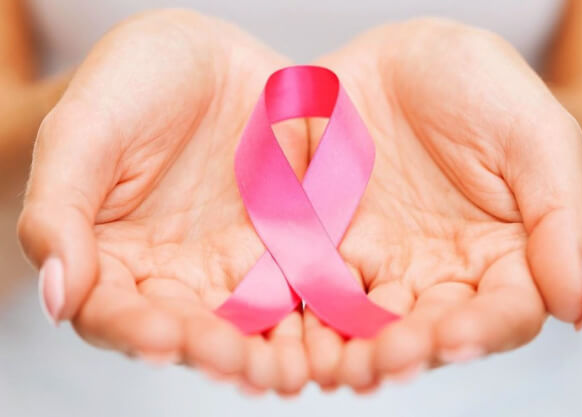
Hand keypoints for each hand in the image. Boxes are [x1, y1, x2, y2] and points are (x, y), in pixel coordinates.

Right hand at [17, 10, 309, 394]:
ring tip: (292, 367)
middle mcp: (177, 274)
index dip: (136, 330)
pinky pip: (305, 283)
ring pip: (254, 322)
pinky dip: (318, 310)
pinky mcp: (287, 244)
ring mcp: (236, 263)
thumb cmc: (130, 86)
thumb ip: (60, 211)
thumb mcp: (85, 133)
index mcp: (113, 260)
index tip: (164, 337)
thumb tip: (59, 297)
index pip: (115, 313)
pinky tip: (335, 323)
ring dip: (273, 350)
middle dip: (217, 352)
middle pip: (193, 331)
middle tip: (239, 362)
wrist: (203, 56)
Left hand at [303, 19, 581, 391]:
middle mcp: (443, 271)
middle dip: (410, 349)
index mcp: (504, 253)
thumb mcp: (533, 136)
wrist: (396, 57)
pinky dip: (310, 316)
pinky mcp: (329, 247)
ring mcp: (382, 262)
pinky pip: (318, 289)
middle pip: (431, 329)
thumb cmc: (475, 86)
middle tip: (388, 359)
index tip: (457, 337)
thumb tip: (576, 306)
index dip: (484, 330)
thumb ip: (561, 217)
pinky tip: (301, 335)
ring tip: (344, 363)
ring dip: (357, 347)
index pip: (504, 311)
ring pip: (372, 322)